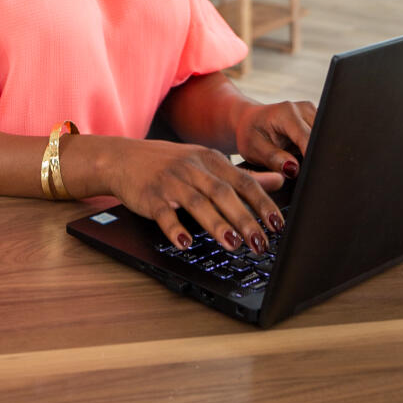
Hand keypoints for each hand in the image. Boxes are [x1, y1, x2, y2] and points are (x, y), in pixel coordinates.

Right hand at [105, 138, 284, 255]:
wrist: (123, 158)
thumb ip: (242, 174)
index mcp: (211, 160)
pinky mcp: (150, 196)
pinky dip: (175, 228)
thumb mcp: (207, 162)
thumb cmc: (170, 163)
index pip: (242, 181)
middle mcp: (193, 168)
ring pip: (198, 203)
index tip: (277, 224)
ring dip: (217, 225)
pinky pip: (164, 213)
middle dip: (244, 219)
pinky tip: (185, 243)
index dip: (262, 202)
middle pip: (223, 193)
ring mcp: (171, 181)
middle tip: (261, 243)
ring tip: (233, 244)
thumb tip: (279, 180)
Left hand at [234, 99, 315, 178]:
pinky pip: (322, 137)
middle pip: (321, 138)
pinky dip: (316, 149)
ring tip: (297, 161)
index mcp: (287, 113)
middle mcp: (303, 109)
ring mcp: (312, 112)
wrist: (249, 121)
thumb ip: (274, 158)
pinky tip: (302, 155)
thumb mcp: (254, 149)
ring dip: (316, 154)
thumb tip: (294, 169)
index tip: (308, 175)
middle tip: (300, 172)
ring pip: (325, 138)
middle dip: (315, 157)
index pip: (308, 138)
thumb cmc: (250, 134)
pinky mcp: (316, 118)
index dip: (310, 158)